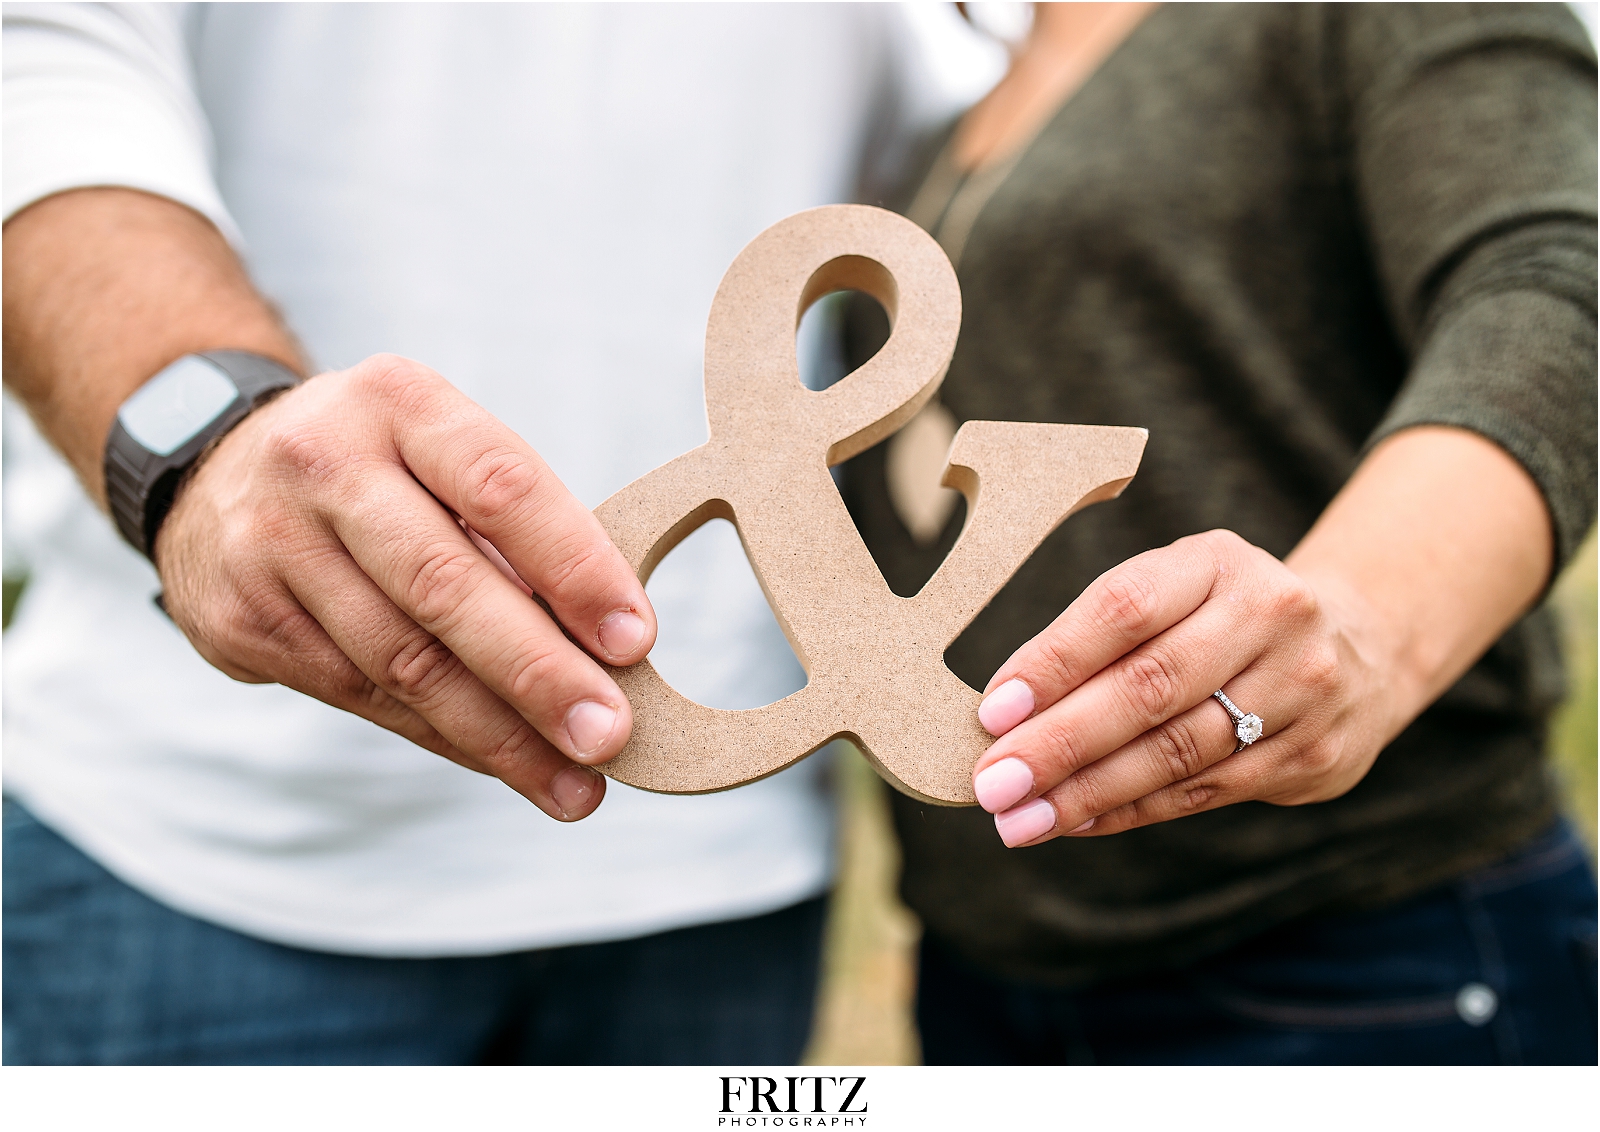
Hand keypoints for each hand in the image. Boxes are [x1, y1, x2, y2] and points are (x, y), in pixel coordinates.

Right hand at [156, 353, 656, 821]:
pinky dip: (445, 738)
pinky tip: (503, 763)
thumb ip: (516, 530)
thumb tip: (610, 645)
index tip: (635, 642)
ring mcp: (270, 543)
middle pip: (444, 586)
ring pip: (402, 661)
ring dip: (499, 736)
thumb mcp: (441, 452)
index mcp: (400, 401)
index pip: (502, 487)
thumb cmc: (381, 469)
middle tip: (609, 735)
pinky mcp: (241, 618)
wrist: (216, 472)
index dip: (575, 569)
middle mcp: (324, 463)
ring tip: (574, 784)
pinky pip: (363, 696)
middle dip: (537, 674)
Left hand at [968, 529, 1392, 845]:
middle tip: (992, 783)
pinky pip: (1203, 791)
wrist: (1360, 648)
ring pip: (1175, 750)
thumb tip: (1004, 712)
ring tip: (1020, 817)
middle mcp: (1269, 616)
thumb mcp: (1175, 591)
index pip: (1124, 608)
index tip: (992, 710)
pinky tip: (1076, 820)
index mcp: (1217, 562)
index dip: (1054, 661)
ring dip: (1087, 791)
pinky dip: (1130, 810)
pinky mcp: (1313, 754)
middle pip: (1149, 688)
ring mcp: (1300, 688)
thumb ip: (1097, 638)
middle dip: (1059, 742)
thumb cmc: (1222, 618)